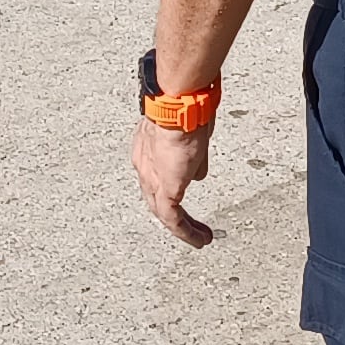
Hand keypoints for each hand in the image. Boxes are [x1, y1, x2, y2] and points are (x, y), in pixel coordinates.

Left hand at [135, 118, 214, 246]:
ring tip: (200, 239)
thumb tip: (198, 172)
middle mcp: (145, 165)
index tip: (183, 193)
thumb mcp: (193, 132)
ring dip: (183, 228)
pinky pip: (172, 219)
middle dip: (173, 213)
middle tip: (189, 226)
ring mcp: (152, 178)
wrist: (178, 105)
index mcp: (148, 147)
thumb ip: (194, 154)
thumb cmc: (187, 107)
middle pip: (156, 196)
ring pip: (163, 212)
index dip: (169, 186)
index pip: (156, 173)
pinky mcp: (165, 188)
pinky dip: (186, 232)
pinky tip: (199, 239)